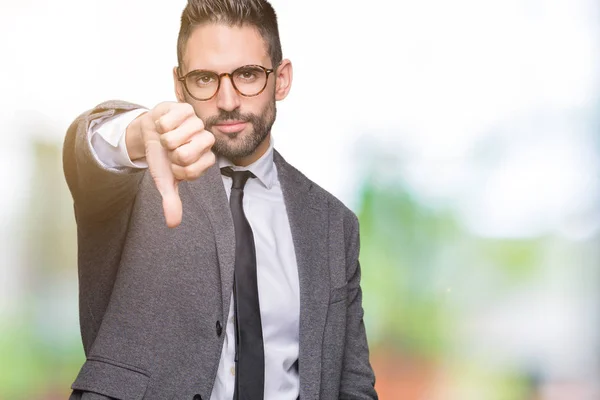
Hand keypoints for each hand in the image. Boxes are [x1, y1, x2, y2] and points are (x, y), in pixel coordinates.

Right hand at [127, 102, 215, 227]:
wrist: (150, 131)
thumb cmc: (162, 156)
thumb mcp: (164, 180)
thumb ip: (171, 200)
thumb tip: (172, 224)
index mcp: (205, 159)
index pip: (192, 171)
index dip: (176, 169)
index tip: (174, 164)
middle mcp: (206, 141)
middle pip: (185, 155)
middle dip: (169, 154)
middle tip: (170, 149)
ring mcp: (198, 123)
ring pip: (174, 137)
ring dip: (163, 138)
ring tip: (166, 136)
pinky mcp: (186, 108)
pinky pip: (167, 121)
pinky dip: (159, 124)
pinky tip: (164, 124)